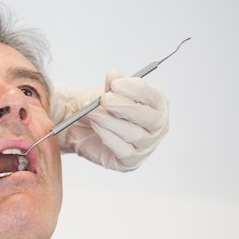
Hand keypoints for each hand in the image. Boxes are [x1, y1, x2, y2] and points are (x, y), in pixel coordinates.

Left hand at [52, 71, 168, 170]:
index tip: (115, 84)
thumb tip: (114, 76)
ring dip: (111, 122)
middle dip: (125, 107)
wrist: (80, 125)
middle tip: (104, 99)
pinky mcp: (131, 161)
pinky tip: (97, 128)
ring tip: (94, 113)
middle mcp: (157, 126)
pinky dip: (109, 138)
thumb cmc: (100, 107)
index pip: (154, 96)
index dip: (135, 89)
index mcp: (157, 104)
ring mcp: (147, 146)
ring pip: (135, 134)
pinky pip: (125, 151)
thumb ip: (112, 85)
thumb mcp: (105, 91)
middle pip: (150, 118)